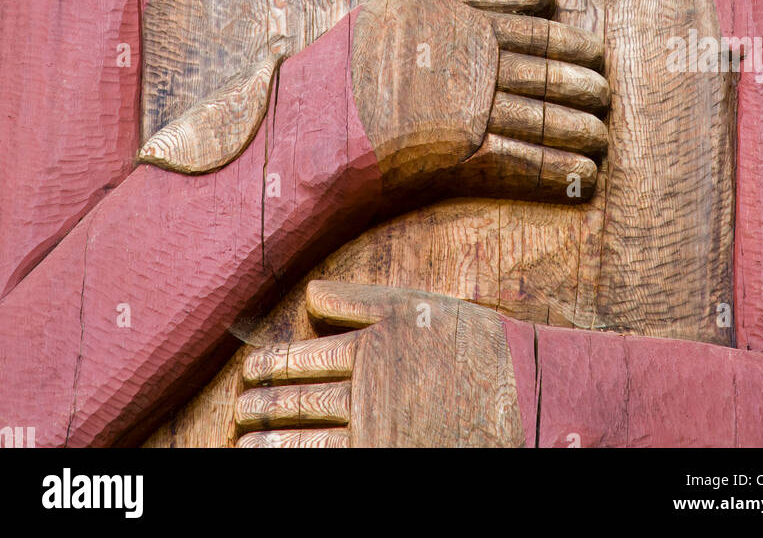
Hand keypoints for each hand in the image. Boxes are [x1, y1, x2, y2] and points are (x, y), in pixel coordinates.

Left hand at [235, 280, 522, 447]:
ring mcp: (376, 436)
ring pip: (303, 444)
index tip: (248, 373)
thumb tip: (309, 296)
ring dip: (266, 447)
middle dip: (258, 408)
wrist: (523, 396)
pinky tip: (279, 466)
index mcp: (369, 348)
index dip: (266, 367)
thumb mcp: (416, 307)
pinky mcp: (384, 462)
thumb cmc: (471, 344)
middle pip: (296, 403)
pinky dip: (299, 466)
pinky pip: (329, 466)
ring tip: (243, 445)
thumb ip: (359, 301)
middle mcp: (367, 394)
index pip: (299, 358)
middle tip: (239, 411)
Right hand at [350, 0, 607, 201]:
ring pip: (546, 118)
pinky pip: (525, 163)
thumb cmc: (358, 53)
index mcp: (465, 20)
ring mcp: (470, 108)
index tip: (595, 50)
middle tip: (606, 94)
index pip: (539, 29)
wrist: (314, 113)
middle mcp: (474, 61)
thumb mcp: (414, 2)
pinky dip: (560, 172)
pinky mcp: (462, 153)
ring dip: (582, 131)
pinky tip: (585, 176)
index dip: (574, 42)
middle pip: (550, 72)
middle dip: (586, 86)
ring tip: (602, 138)